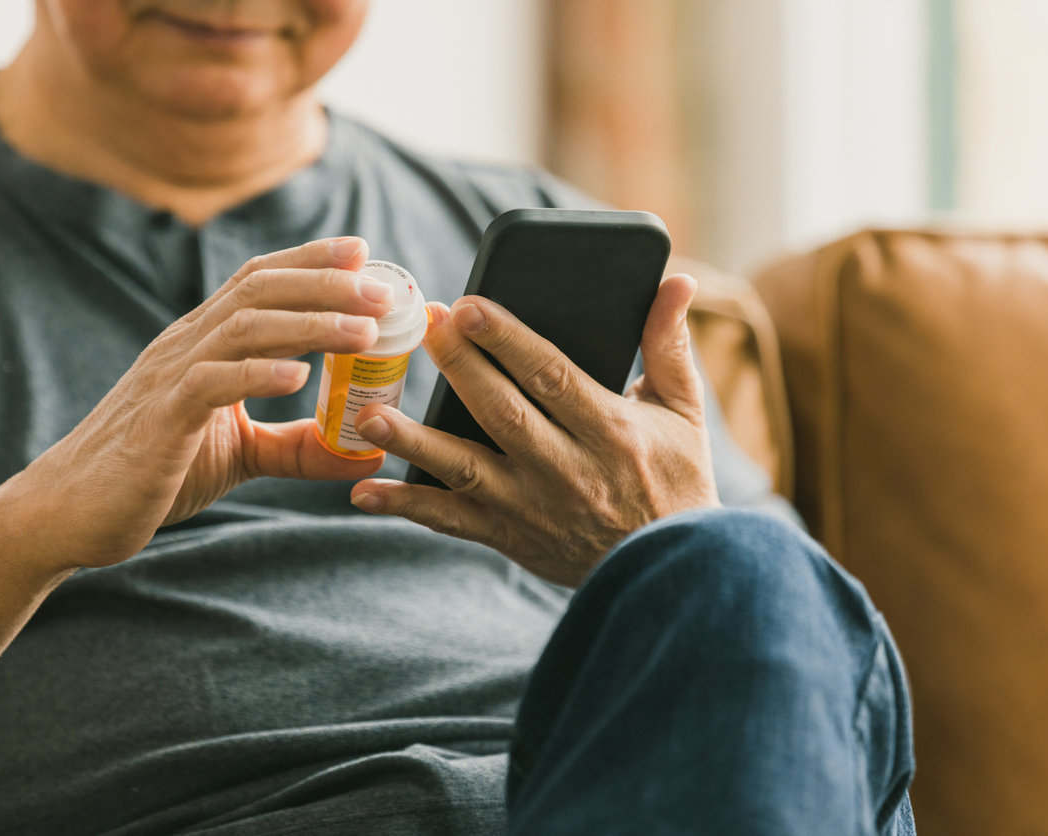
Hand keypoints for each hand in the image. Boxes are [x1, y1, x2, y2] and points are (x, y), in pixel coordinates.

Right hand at [12, 237, 391, 570]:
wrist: (69, 513)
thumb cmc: (153, 474)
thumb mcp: (239, 454)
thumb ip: (295, 447)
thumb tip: (361, 456)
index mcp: (202, 344)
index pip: (258, 282)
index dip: (310, 260)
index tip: (364, 253)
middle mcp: (185, 347)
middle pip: (259, 292)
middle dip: (325, 283)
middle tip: (384, 290)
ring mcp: (168, 380)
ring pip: (242, 329)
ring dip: (308, 325)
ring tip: (362, 331)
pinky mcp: (158, 423)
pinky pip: (209, 385)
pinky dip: (255, 375)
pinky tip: (296, 378)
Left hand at [348, 273, 719, 586]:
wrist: (670, 574)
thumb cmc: (678, 483)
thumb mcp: (682, 413)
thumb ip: (668, 345)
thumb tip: (677, 281)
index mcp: (610, 432)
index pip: (551, 376)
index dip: (507, 340)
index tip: (469, 305)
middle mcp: (567, 472)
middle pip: (503, 413)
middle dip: (460, 368)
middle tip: (423, 327)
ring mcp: (533, 509)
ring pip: (467, 470)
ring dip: (416, 443)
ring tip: (372, 415)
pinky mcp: (510, 538)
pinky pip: (451, 523)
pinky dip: (407, 507)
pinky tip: (365, 491)